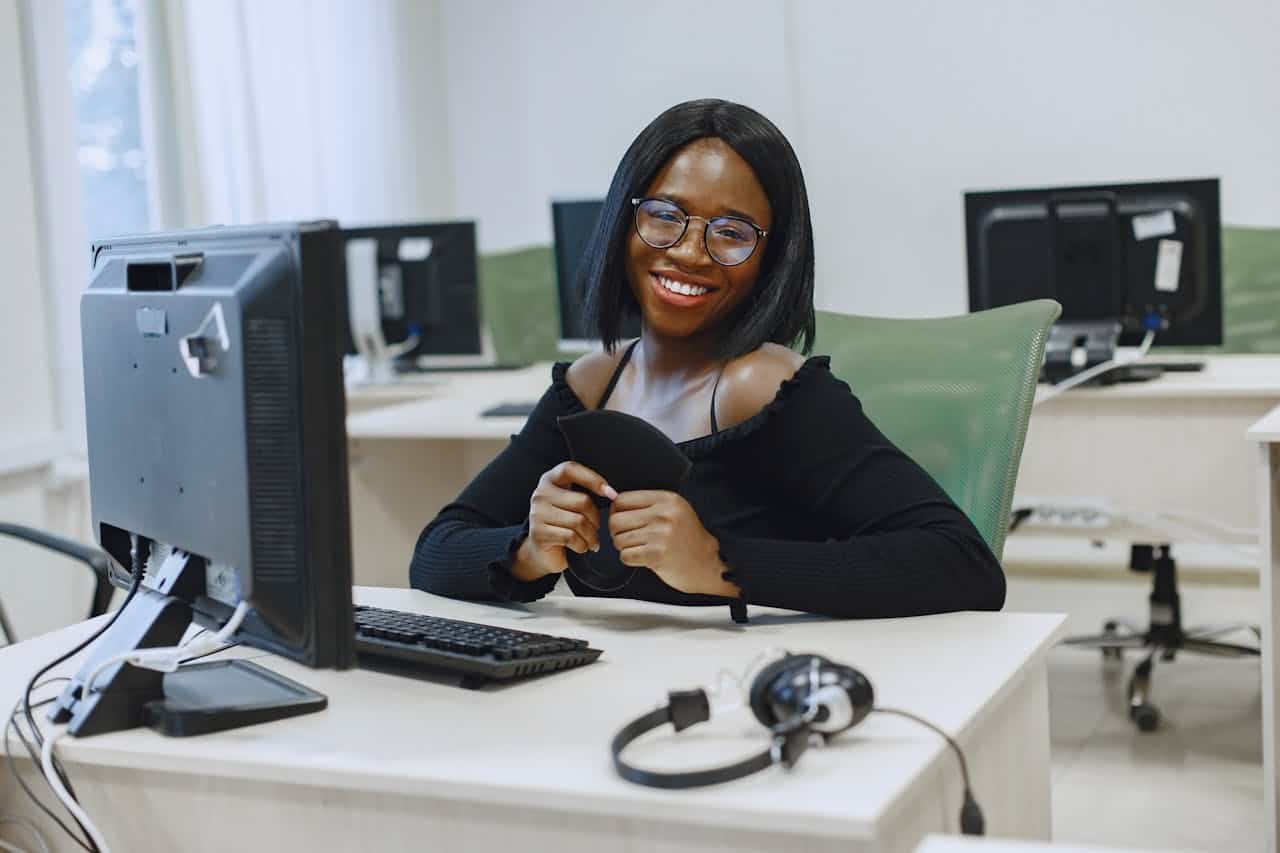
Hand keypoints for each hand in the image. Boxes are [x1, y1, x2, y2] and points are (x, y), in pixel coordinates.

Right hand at [513, 462, 616, 580]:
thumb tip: (611, 493)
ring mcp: (537, 513)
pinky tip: (582, 547)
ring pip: (578, 521)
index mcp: (549, 480)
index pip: (570, 469)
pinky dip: (582, 545)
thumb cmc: (563, 525)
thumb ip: (583, 492)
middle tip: (597, 528)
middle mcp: (540, 494)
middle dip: (596, 518)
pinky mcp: (538, 533)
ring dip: (591, 536)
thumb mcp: (570, 503)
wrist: (542, 553)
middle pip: (582, 501)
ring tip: (592, 541)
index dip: (592, 478)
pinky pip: (571, 537)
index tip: (611, 493)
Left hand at [608, 490, 739, 597]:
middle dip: (617, 532)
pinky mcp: (657, 555)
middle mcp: (664, 514)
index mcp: (666, 499)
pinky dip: (629, 559)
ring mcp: (660, 535)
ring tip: (639, 548)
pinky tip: (643, 558)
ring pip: (618, 539)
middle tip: (629, 538)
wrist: (707, 564)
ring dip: (624, 547)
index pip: (622, 500)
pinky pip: (625, 556)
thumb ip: (648, 505)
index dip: (616, 512)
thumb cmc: (687, 539)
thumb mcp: (674, 511)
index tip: (623, 520)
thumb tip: (613, 503)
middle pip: (616, 520)